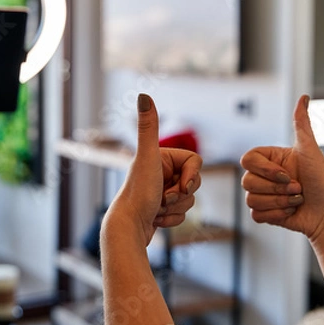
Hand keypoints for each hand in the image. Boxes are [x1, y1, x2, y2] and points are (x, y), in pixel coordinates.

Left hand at [106, 94, 202, 245]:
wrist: (127, 230)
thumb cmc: (138, 194)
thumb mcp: (147, 158)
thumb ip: (148, 128)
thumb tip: (143, 94)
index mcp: (159, 156)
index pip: (196, 161)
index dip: (192, 176)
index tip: (179, 186)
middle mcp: (158, 171)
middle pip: (194, 181)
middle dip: (182, 194)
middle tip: (164, 199)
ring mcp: (160, 190)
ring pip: (190, 199)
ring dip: (177, 208)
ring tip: (157, 210)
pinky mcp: (160, 209)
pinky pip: (181, 213)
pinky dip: (172, 219)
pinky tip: (156, 219)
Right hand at [240, 95, 323, 240]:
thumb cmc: (322, 180)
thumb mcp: (311, 151)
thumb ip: (302, 124)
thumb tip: (304, 96)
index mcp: (268, 159)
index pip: (247, 160)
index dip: (266, 170)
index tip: (287, 174)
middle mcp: (262, 176)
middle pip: (247, 181)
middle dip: (277, 189)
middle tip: (298, 188)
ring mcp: (261, 195)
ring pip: (251, 200)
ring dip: (279, 203)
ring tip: (296, 199)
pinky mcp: (262, 213)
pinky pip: (256, 215)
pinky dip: (276, 215)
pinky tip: (290, 211)